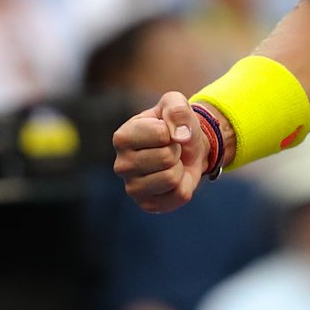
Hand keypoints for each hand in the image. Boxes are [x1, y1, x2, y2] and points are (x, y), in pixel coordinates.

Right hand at [112, 92, 210, 212]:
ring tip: (172, 163)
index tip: (167, 132)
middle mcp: (120, 165)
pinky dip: (185, 184)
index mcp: (122, 137)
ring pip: (171, 178)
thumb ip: (176, 109)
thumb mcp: (175, 104)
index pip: (161, 134)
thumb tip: (180, 136)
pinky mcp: (148, 204)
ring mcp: (132, 188)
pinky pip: (179, 195)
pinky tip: (175, 179)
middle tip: (171, 149)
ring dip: (180, 168)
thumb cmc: (176, 125)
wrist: (188, 149)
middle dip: (177, 150)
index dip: (174, 130)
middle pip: (166, 158)